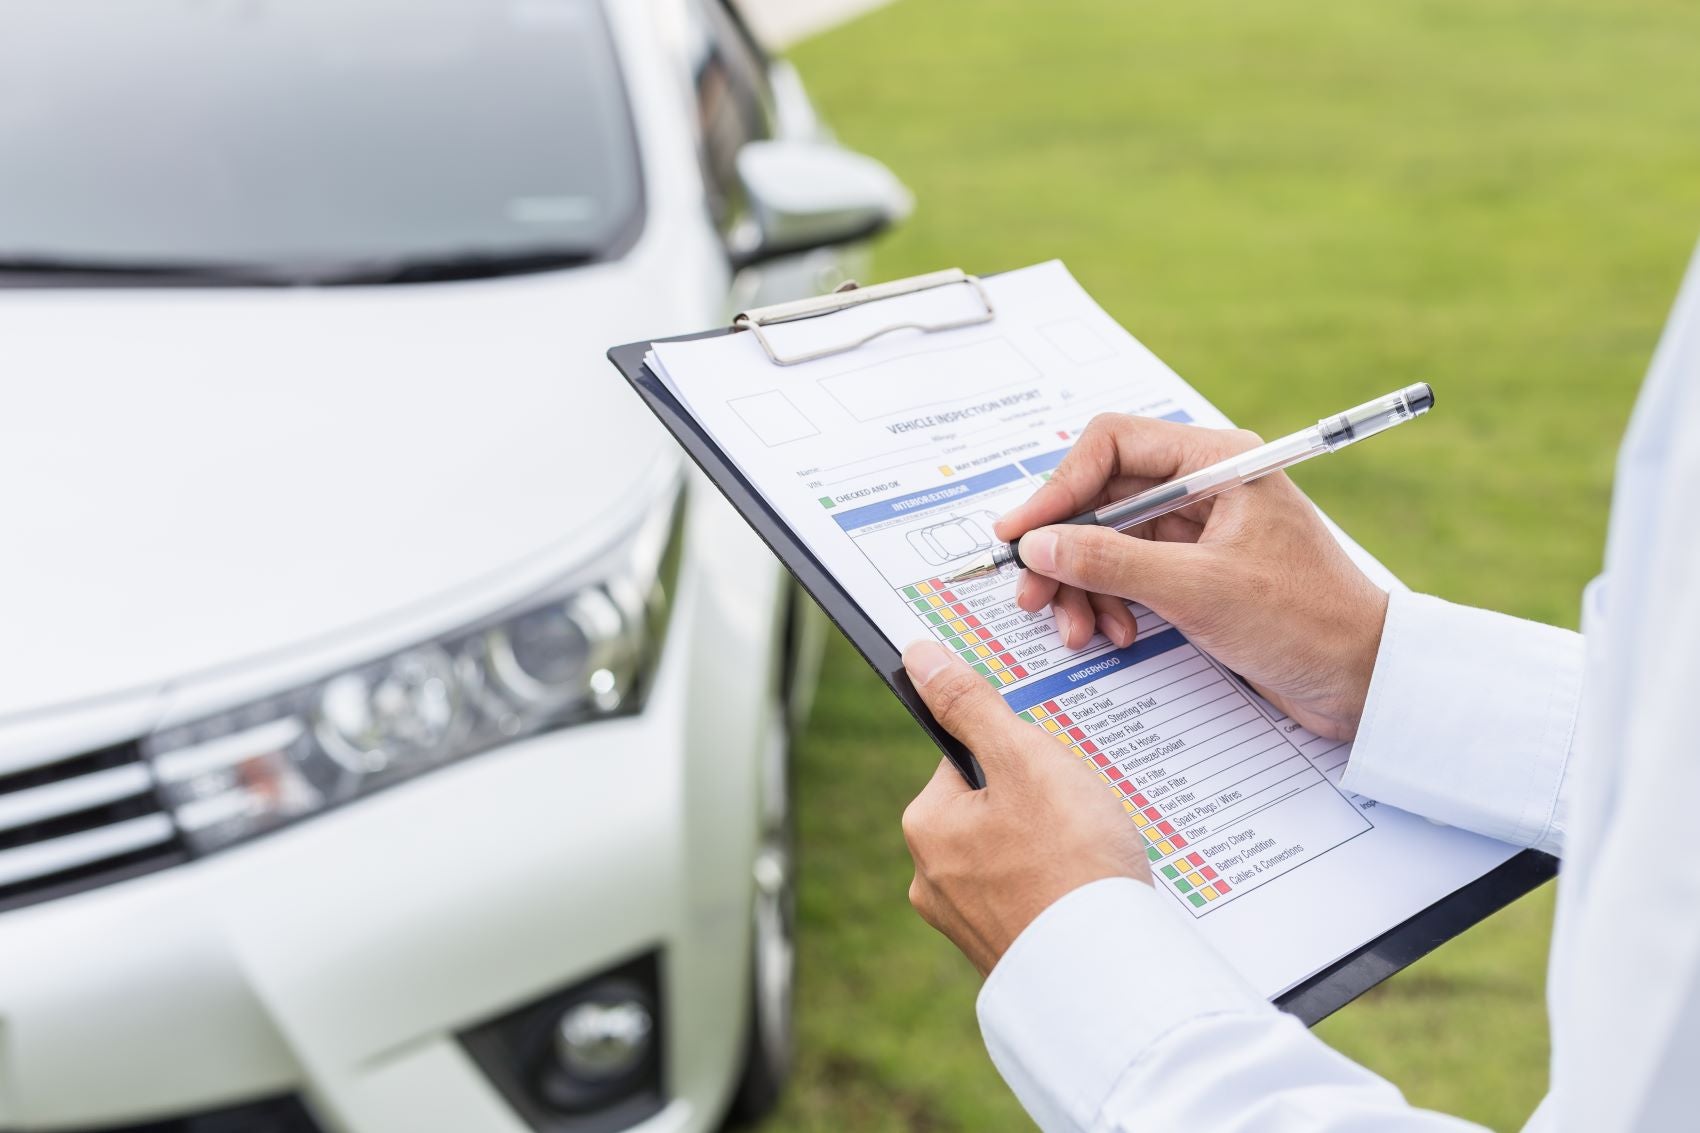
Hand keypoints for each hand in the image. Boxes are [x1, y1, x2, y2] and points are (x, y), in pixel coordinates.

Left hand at [900, 640, 1148, 975]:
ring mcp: (968, 921)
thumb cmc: (1070, 859)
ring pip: (1016, 850)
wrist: (1109, 974)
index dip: (1019, 754)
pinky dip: (1061, 884)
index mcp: (927, 826)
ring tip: (1091, 853)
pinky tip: (1088, 888)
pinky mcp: (1005, 949)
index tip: (1054, 771)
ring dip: (1054, 843)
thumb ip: (970, 705)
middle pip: (994, 804)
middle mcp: (933, 878)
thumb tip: (920, 657)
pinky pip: (1033, 894)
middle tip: (1081, 815)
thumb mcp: (1023, 759)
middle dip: (1040, 800)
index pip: (969, 757)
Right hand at [998, 414, 1387, 740]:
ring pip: (1105, 540)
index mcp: (1216, 461)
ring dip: (1081, 585)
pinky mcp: (1193, 570)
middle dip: (1062, 548)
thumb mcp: (1199, 590)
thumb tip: (1039, 546)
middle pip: (1099, 496)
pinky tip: (1114, 634)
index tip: (1021, 533)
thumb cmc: (1308, 621)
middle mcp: (1202, 485)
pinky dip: (1109, 603)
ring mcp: (1196, 530)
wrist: (1363, 680)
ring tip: (1078, 629)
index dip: (1058, 487)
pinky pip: (1126, 574)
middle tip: (1032, 593)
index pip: (1111, 445)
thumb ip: (1111, 563)